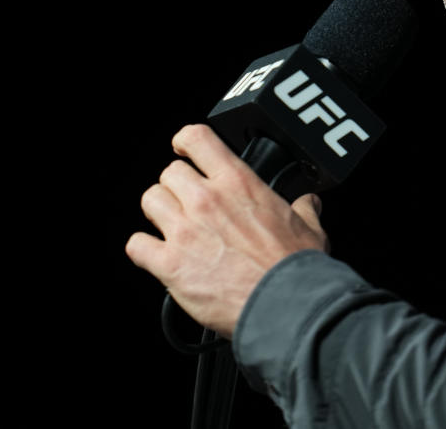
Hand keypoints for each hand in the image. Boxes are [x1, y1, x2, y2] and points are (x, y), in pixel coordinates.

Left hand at [126, 124, 328, 337]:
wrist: (285, 307)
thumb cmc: (296, 270)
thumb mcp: (309, 230)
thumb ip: (304, 210)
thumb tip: (309, 203)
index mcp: (238, 182)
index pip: (197, 138)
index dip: (185, 141)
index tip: (184, 150)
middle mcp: (206, 200)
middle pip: (169, 173)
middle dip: (176, 187)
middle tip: (188, 205)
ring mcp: (185, 231)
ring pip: (150, 200)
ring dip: (160, 213)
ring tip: (173, 228)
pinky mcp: (170, 264)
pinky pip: (137, 245)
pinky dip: (144, 250)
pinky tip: (158, 257)